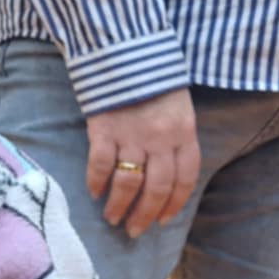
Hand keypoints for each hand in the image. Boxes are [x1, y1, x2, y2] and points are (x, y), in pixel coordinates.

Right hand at [85, 87, 198, 238]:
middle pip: (157, 188)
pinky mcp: (104, 128)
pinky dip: (96, 183)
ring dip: (119, 206)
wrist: (125, 48)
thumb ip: (175, 139)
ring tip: (112, 218)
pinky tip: (94, 193)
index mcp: (184, 133)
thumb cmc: (153, 80)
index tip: (162, 220)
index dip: (173, 204)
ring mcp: (132, 134)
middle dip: (145, 215)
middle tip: (134, 230)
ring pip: (129, 182)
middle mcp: (161, 138)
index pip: (184, 179)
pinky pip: (100, 164)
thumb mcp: (178, 108)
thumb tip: (165, 177)